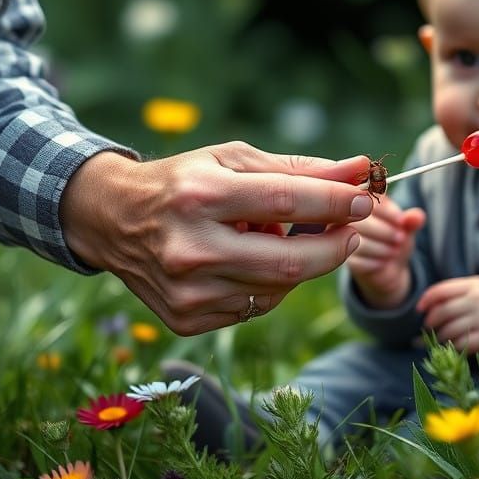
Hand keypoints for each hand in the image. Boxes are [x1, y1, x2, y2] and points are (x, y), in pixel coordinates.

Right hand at [59, 145, 372, 334]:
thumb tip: (358, 170)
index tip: (365, 197)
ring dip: (302, 264)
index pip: (286, 202)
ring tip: (288, 235)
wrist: (113, 219)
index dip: (334, 202)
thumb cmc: (184, 180)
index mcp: (201, 195)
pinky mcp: (186, 319)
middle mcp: (191, 247)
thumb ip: (296, 169)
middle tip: (352, 228)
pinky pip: (253, 307)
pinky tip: (252, 260)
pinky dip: (269, 284)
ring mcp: (187, 291)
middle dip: (334, 245)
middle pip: (289, 261)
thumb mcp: (232, 159)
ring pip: (277, 289)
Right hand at [346, 196, 425, 308]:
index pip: (368, 198)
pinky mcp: (348, 261)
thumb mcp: (407, 227)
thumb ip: (411, 220)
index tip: (401, 221)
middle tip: (400, 238)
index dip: (387, 211)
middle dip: (386, 231)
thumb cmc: (397, 238)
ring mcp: (344, 239)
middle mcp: (348, 217)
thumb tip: (418, 216)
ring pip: (360, 241)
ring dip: (383, 248)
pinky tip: (383, 262)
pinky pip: (360, 261)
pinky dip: (377, 263)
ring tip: (394, 251)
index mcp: (363, 201)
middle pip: (359, 219)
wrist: (391, 267)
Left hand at [416, 276, 478, 358]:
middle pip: (442, 311)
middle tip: (428, 327)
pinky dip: (454, 347)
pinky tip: (454, 347)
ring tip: (440, 338)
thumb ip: (458, 292)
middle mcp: (477, 300)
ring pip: (449, 330)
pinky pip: (462, 344)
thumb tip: (429, 304)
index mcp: (474, 284)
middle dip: (430, 322)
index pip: (440, 290)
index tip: (420, 309)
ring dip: (440, 337)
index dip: (426, 300)